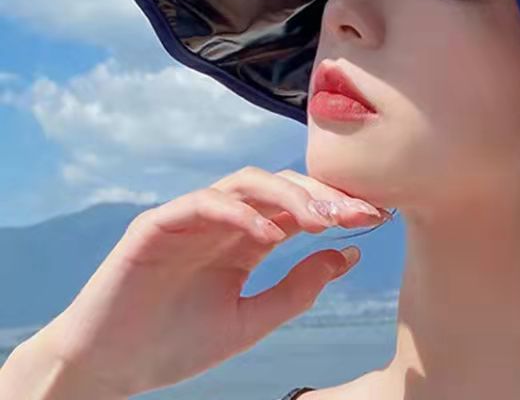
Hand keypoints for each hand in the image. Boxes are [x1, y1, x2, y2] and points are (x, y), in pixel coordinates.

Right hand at [29, 167, 390, 397]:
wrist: (109, 369)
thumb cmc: (176, 343)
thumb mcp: (249, 321)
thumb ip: (297, 288)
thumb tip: (350, 254)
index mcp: (246, 238)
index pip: (299, 207)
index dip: (337, 207)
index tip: (377, 217)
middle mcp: (223, 219)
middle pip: (281, 186)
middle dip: (323, 196)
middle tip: (360, 212)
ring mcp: (191, 217)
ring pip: (246, 183)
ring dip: (288, 197)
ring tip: (321, 222)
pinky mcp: (157, 224)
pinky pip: (204, 204)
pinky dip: (239, 213)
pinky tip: (269, 236)